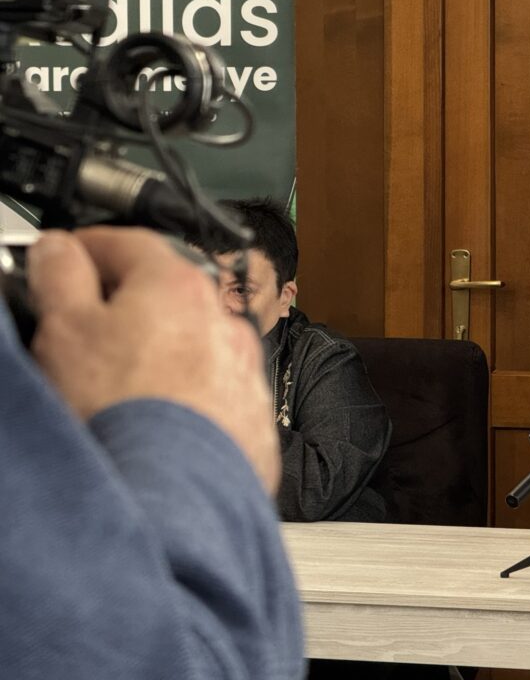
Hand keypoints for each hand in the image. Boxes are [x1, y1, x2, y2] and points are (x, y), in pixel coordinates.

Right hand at [27, 228, 279, 493]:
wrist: (174, 499)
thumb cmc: (121, 414)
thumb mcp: (66, 330)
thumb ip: (62, 276)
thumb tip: (62, 249)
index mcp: (178, 286)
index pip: (129, 243)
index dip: (88, 250)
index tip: (67, 262)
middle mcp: (225, 322)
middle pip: (168, 297)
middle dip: (127, 307)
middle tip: (87, 329)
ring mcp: (245, 371)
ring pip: (195, 347)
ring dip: (162, 354)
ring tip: (121, 388)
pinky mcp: (253, 418)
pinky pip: (215, 394)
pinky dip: (188, 398)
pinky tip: (157, 422)